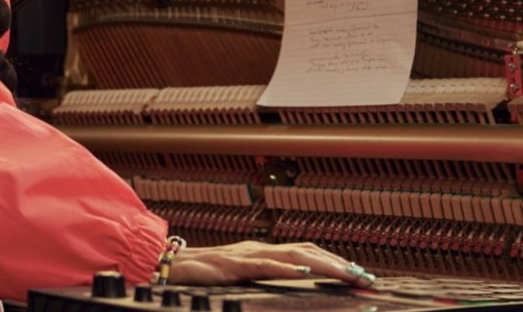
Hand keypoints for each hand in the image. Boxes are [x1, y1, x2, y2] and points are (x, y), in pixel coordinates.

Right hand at [165, 241, 376, 286]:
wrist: (165, 266)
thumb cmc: (200, 273)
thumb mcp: (239, 275)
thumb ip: (263, 275)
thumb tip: (293, 280)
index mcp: (261, 252)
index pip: (306, 251)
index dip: (334, 260)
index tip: (359, 274)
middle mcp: (257, 249)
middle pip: (307, 251)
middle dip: (339, 264)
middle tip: (365, 277)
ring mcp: (245, 255)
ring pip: (292, 255)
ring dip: (323, 265)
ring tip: (347, 275)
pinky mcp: (231, 266)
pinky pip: (263, 265)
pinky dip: (285, 268)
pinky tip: (302, 273)